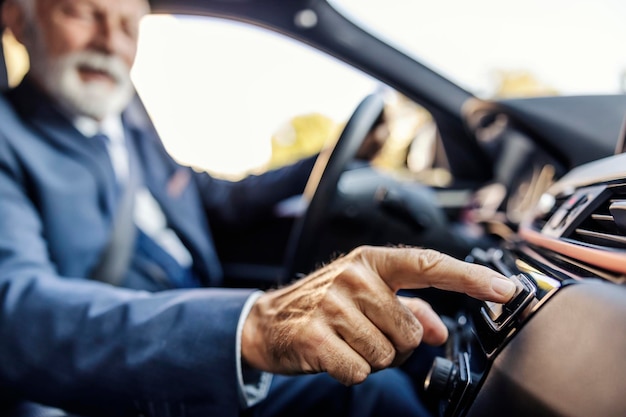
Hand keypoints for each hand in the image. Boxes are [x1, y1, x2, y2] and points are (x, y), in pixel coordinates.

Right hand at [242, 246, 515, 384]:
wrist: (267, 322)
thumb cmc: (322, 305)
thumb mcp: (365, 296)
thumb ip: (410, 307)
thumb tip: (442, 328)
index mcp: (371, 261)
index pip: (429, 265)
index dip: (471, 279)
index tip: (507, 291)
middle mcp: (354, 276)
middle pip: (412, 329)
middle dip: (396, 342)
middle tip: (366, 334)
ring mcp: (332, 304)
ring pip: (388, 353)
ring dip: (372, 358)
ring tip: (347, 342)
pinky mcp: (315, 334)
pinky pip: (360, 370)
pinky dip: (351, 371)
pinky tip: (333, 355)